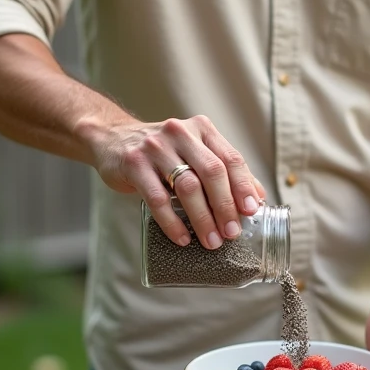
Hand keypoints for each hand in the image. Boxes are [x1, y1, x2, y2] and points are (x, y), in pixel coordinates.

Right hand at [92, 115, 266, 249]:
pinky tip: (182, 238)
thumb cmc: (161, 153)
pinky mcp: (134, 163)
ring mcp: (156, 147)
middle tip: (231, 232)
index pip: (230, 158)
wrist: (112, 138)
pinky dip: (172, 222)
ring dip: (202, 217)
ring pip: (187, 186)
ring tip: (211, 240)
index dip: (243, 185)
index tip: (252, 211)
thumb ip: (222, 170)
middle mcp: (181, 133)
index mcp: (201, 129)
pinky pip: (157, 198)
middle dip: (225, 206)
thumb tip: (258, 197)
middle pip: (212, 171)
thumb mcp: (193, 151)